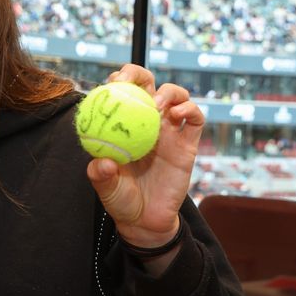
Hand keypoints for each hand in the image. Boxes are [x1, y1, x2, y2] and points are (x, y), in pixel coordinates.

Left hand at [85, 64, 203, 246]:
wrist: (147, 221)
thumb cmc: (122, 201)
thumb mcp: (106, 190)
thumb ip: (101, 176)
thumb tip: (101, 162)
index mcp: (124, 126)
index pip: (120, 93)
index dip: (116, 81)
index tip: (111, 83)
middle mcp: (147, 122)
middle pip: (147, 84)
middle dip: (138, 74)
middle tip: (131, 82)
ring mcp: (169, 131)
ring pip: (175, 95)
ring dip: (168, 91)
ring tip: (156, 104)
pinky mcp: (188, 143)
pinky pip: (195, 119)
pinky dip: (189, 108)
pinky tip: (178, 114)